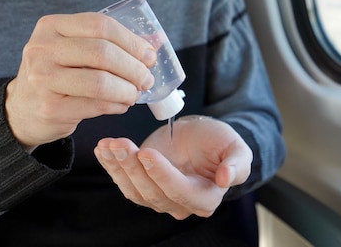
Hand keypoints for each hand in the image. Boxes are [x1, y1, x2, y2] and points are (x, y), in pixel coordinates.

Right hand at [5, 13, 156, 151]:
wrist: (23, 108)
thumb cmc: (57, 74)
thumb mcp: (74, 49)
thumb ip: (108, 43)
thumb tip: (154, 43)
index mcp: (51, 26)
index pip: (100, 25)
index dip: (131, 40)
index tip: (149, 55)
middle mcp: (42, 49)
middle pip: (102, 53)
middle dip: (133, 67)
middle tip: (147, 78)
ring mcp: (42, 79)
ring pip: (100, 82)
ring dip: (127, 89)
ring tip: (135, 93)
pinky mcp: (49, 108)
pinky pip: (95, 106)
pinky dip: (116, 105)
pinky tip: (121, 105)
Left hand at [93, 116, 252, 219]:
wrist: (202, 136)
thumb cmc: (220, 142)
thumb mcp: (236, 147)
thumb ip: (237, 163)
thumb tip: (227, 178)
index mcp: (206, 197)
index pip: (180, 191)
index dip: (162, 174)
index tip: (146, 153)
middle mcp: (181, 204)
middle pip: (153, 192)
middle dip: (133, 167)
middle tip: (120, 143)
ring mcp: (160, 197)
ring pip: (135, 190)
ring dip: (119, 167)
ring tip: (109, 144)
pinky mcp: (144, 187)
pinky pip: (125, 183)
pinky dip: (112, 167)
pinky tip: (104, 150)